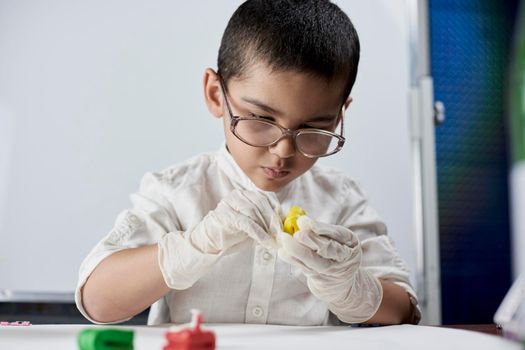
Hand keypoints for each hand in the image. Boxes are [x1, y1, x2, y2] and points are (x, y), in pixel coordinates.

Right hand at [159, 189, 281, 288]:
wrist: (208, 243)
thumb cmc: (232, 234)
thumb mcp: (252, 225)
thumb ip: (266, 221)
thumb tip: (285, 222)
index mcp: (245, 194)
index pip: (266, 197)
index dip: (277, 210)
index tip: (285, 225)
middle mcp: (237, 195)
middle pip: (262, 203)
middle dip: (274, 220)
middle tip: (282, 235)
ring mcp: (230, 203)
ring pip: (255, 212)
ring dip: (267, 228)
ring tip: (275, 240)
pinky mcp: (226, 214)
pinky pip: (247, 223)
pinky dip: (259, 234)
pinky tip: (266, 243)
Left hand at [278, 216, 382, 322]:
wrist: (341, 281)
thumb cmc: (338, 251)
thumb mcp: (340, 239)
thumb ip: (325, 230)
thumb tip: (300, 220)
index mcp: (350, 243)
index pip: (336, 234)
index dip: (320, 228)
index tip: (303, 221)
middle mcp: (343, 258)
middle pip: (327, 249)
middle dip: (310, 240)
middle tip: (296, 233)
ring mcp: (330, 270)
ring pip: (313, 260)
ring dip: (297, 250)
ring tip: (284, 240)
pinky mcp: (318, 278)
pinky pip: (304, 268)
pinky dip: (292, 259)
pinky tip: (282, 252)